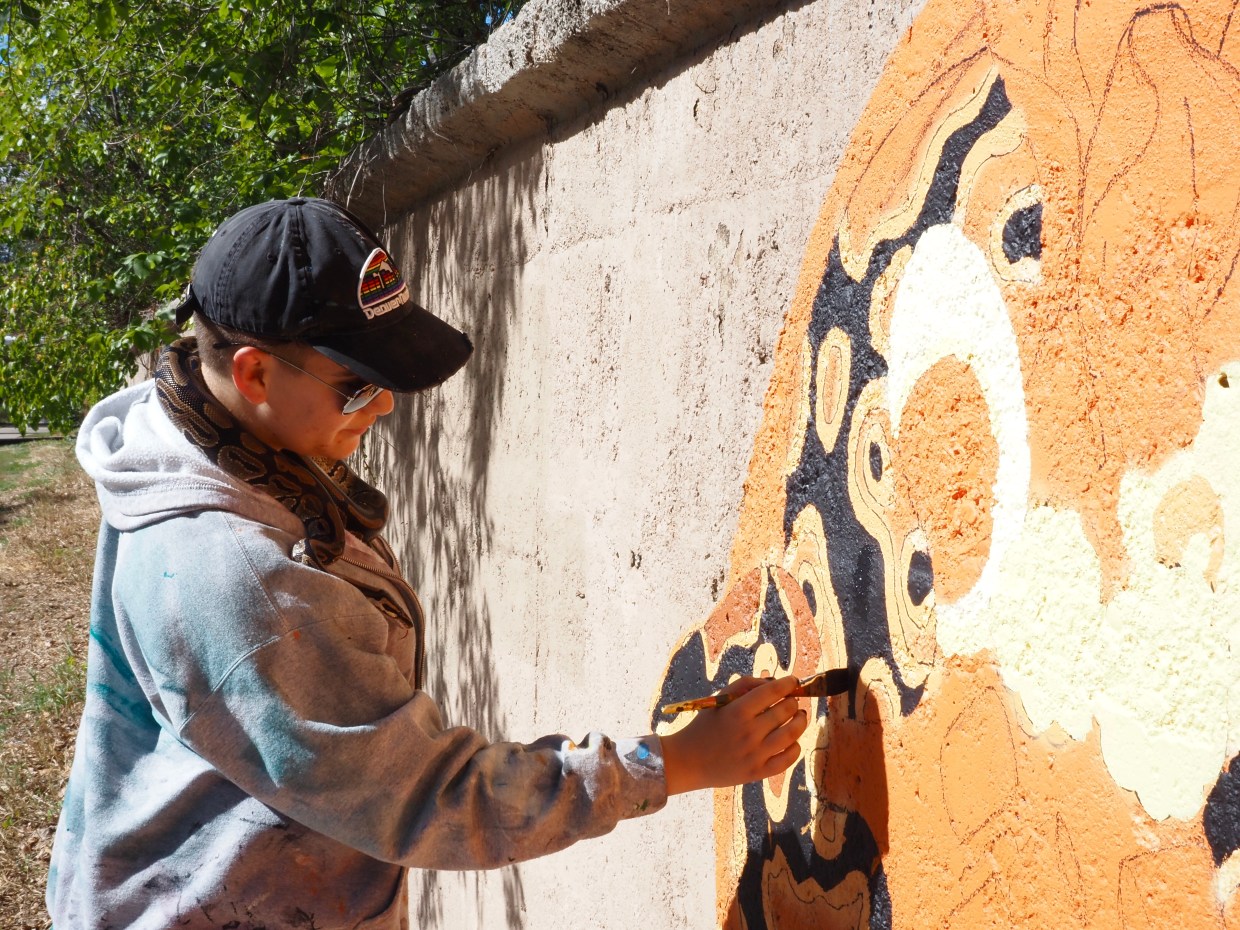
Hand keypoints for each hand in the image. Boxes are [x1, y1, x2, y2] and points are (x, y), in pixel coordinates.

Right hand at [661, 675, 807, 794]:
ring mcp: (755, 754)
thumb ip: (744, 685)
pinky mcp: (758, 773)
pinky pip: (787, 759)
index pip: (772, 691)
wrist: (688, 761)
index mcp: (737, 711)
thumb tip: (773, 682)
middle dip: (793, 701)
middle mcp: (749, 732)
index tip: (792, 681)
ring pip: (792, 734)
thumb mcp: (718, 700)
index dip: (787, 683)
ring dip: (800, 721)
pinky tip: (792, 741)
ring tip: (799, 716)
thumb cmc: (704, 726)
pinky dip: (795, 747)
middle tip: (792, 700)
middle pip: (785, 710)